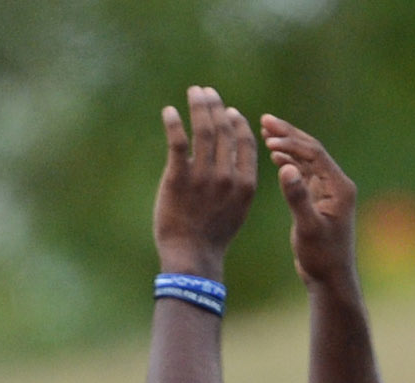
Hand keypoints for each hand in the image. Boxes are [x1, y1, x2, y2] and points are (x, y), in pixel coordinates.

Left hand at [153, 85, 258, 277]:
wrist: (191, 257)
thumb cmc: (212, 236)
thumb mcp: (236, 209)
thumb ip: (237, 181)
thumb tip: (233, 159)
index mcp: (244, 182)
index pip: (244, 142)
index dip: (237, 122)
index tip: (229, 110)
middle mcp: (226, 176)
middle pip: (223, 130)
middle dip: (215, 106)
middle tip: (206, 92)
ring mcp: (202, 177)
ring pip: (203, 131)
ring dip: (198, 106)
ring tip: (193, 92)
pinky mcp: (177, 179)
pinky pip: (177, 143)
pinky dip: (173, 123)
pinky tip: (169, 111)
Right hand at [262, 114, 358, 293]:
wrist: (330, 278)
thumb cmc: (321, 258)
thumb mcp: (308, 228)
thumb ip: (298, 198)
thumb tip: (286, 168)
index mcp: (339, 187)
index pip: (314, 154)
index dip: (291, 143)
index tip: (267, 137)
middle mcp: (336, 184)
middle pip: (312, 150)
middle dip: (289, 135)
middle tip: (265, 120)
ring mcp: (328, 191)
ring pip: (307, 160)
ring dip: (288, 145)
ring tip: (266, 132)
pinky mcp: (319, 199)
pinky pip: (304, 173)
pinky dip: (289, 162)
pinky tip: (274, 156)